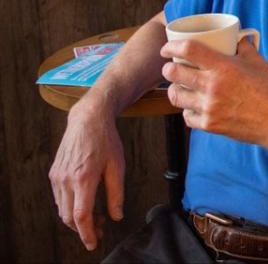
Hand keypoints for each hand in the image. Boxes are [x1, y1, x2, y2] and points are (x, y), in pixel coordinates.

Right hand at [48, 101, 125, 250]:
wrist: (88, 120)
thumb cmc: (106, 140)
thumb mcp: (117, 166)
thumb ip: (116, 194)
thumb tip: (116, 216)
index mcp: (84, 178)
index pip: (81, 216)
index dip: (87, 233)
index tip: (94, 242)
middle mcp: (66, 180)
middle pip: (69, 217)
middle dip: (84, 229)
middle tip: (101, 229)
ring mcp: (57, 177)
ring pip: (63, 209)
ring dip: (77, 219)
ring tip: (97, 217)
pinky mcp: (54, 174)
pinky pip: (60, 198)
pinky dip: (71, 207)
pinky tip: (86, 203)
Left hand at [160, 38, 267, 149]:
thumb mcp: (258, 62)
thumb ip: (243, 47)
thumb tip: (236, 37)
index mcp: (223, 67)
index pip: (188, 50)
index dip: (172, 46)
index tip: (167, 48)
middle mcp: (212, 86)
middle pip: (173, 73)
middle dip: (168, 68)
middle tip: (171, 67)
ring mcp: (208, 107)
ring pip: (175, 96)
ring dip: (175, 89)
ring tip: (181, 86)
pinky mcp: (209, 125)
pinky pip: (186, 116)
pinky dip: (188, 109)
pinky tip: (194, 105)